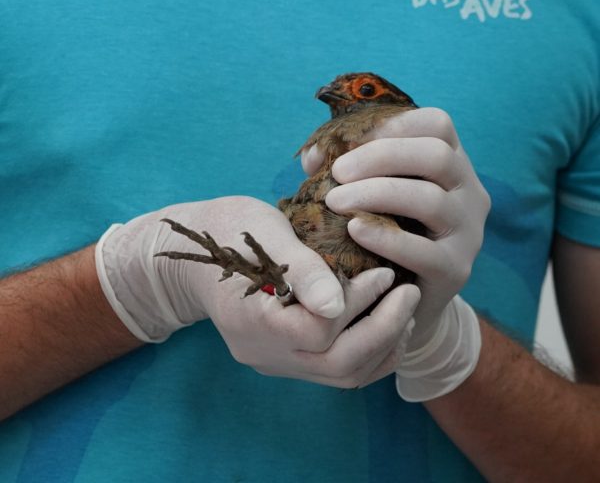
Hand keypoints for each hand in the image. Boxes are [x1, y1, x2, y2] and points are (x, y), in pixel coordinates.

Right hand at [96, 196, 419, 386]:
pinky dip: (369, 353)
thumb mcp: (262, 232)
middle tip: (410, 293)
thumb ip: (300, 269)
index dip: (359, 301)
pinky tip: (387, 326)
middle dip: (384, 329)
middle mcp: (263, 352)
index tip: (383, 271)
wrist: (195, 256)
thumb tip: (338, 304)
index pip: (319, 330)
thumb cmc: (228, 231)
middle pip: (337, 364)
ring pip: (341, 375)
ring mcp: (273, 361)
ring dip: (382, 346)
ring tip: (406, 311)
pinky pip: (334, 371)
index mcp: (251, 318)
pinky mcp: (284, 359)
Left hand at [304, 108, 490, 398]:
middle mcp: (469, 191)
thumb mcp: (368, 190)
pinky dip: (386, 238)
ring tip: (335, 202)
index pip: (437, 124)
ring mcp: (468, 231)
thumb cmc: (381, 229)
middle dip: (380, 158)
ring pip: (431, 200)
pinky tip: (354, 230)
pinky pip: (424, 251)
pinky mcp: (455, 270)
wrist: (401, 293)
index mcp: (452, 162)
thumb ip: (344, 168)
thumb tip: (314, 155)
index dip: (393, 124)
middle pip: (437, 156)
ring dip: (376, 194)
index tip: (350, 140)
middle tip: (337, 172)